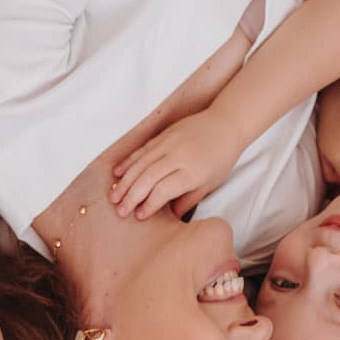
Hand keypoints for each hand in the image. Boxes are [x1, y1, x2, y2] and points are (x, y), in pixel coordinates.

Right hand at [110, 112, 244, 218]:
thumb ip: (189, 200)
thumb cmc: (221, 157)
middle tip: (120, 211)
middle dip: (131, 196)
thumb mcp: (210, 183)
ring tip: (114, 196)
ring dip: (125, 181)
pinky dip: (129, 161)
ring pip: (141, 164)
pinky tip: (118, 173)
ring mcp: (169, 143)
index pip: (163, 190)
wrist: (226, 124)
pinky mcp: (163, 135)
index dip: (149, 204)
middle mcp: (178, 156)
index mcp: (192, 172)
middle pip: (148, 178)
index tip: (140, 216)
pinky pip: (142, 149)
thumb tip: (171, 216)